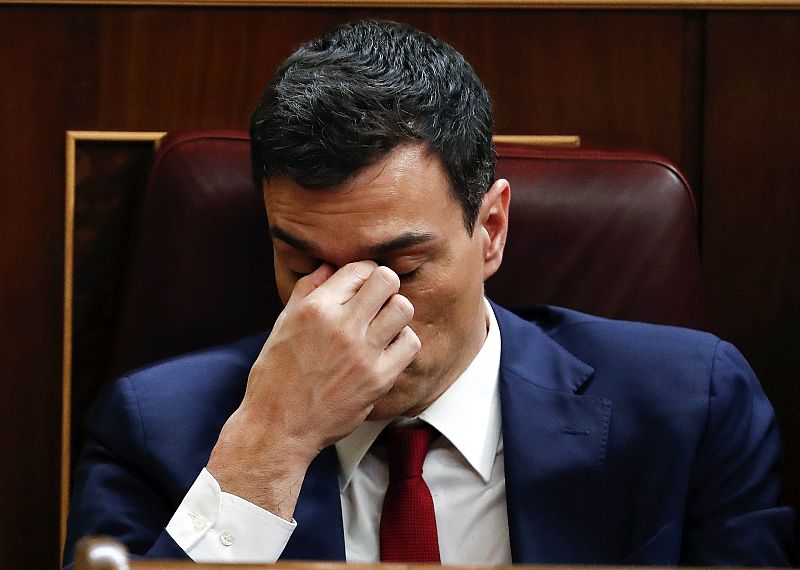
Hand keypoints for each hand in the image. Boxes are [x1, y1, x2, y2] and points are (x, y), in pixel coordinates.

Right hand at [207, 261, 419, 517]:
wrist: (279, 427)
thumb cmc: (276, 376)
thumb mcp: (283, 324)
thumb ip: (307, 290)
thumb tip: (329, 266)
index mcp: (316, 308)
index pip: (358, 268)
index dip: (363, 273)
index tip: (361, 285)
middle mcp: (341, 325)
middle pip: (387, 280)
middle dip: (384, 286)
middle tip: (377, 300)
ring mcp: (363, 352)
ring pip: (403, 308)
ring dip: (395, 312)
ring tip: (383, 324)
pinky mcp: (378, 378)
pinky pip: (410, 343)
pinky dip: (402, 341)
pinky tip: (388, 348)